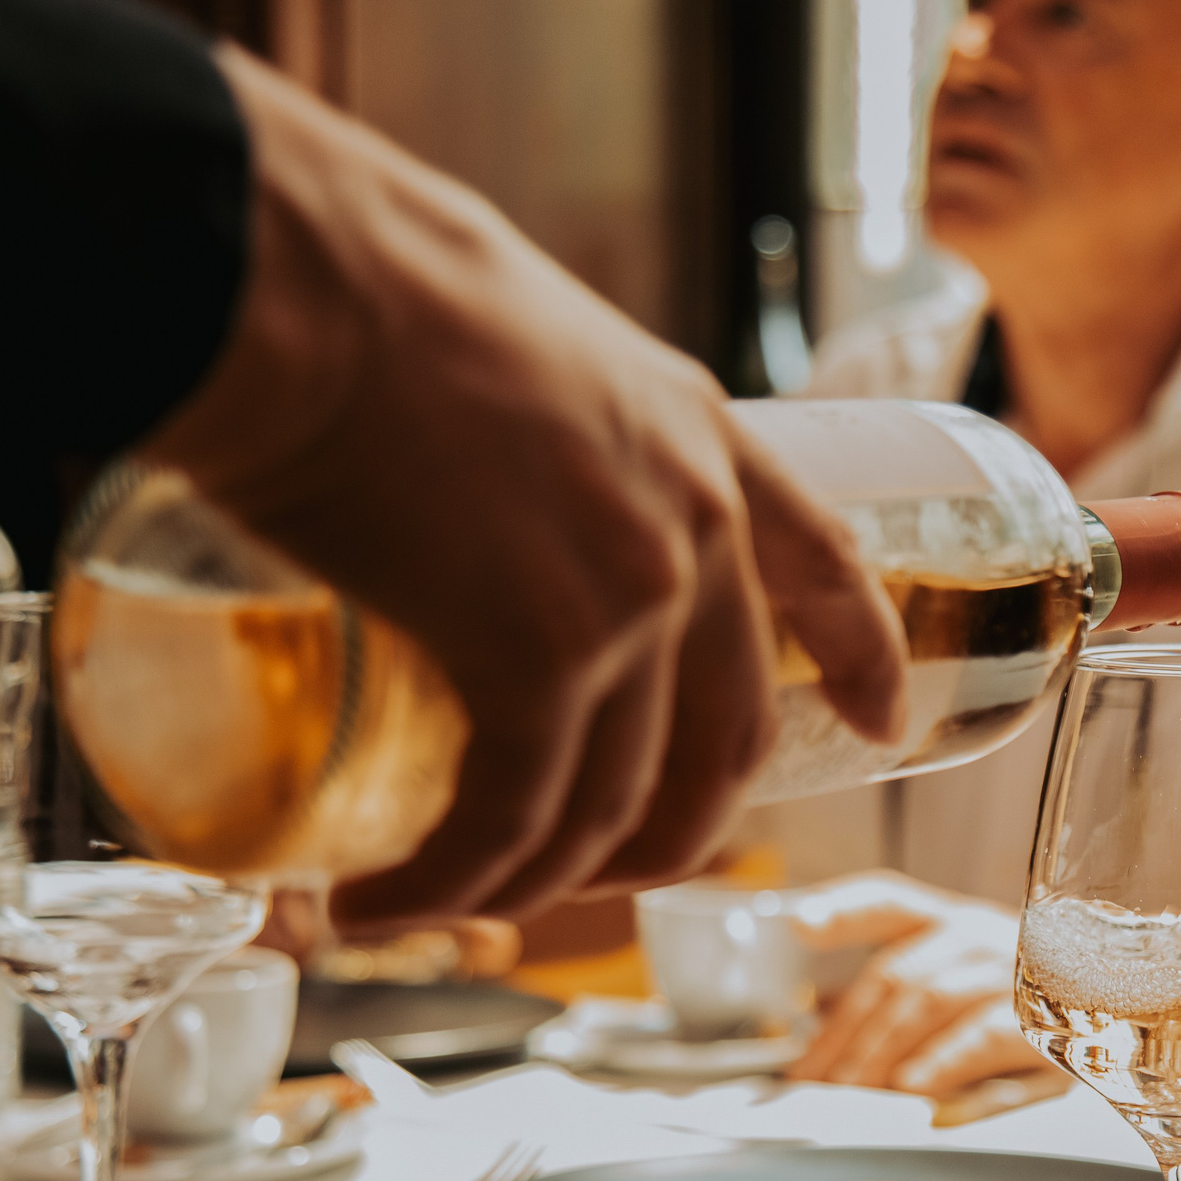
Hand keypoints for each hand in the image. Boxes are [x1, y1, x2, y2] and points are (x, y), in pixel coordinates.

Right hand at [146, 48, 905, 927]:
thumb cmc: (360, 282)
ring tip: (442, 903)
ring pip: (616, 799)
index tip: (883, 722)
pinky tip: (382, 901)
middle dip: (668, 834)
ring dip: (529, 879)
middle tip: (592, 878)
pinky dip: (451, 881)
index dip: (860, 653)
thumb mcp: (520, 343)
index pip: (823, 561)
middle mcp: (693, 524)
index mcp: (699, 436)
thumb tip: (465, 500)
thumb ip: (541, 432)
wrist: (297, 276)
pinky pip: (513, 814)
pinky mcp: (536, 653)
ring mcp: (629, 596)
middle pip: (727, 733)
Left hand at [781, 872, 1045, 1094]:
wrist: (1112, 1013)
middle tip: (815, 1080)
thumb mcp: (961, 985)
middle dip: (847, 1032)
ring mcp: (1015, 972)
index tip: (801, 925)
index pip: (890, 901)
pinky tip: (914, 1087)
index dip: (843, 908)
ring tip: (852, 1090)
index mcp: (953, 923)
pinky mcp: (1047, 1018)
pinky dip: (944, 1061)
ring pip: (932, 1001)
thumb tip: (818, 1018)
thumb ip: (896, 996)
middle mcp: (982, 936)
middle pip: (898, 973)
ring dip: (882, 1051)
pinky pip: (985, 1035)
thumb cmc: (1021, 1003)